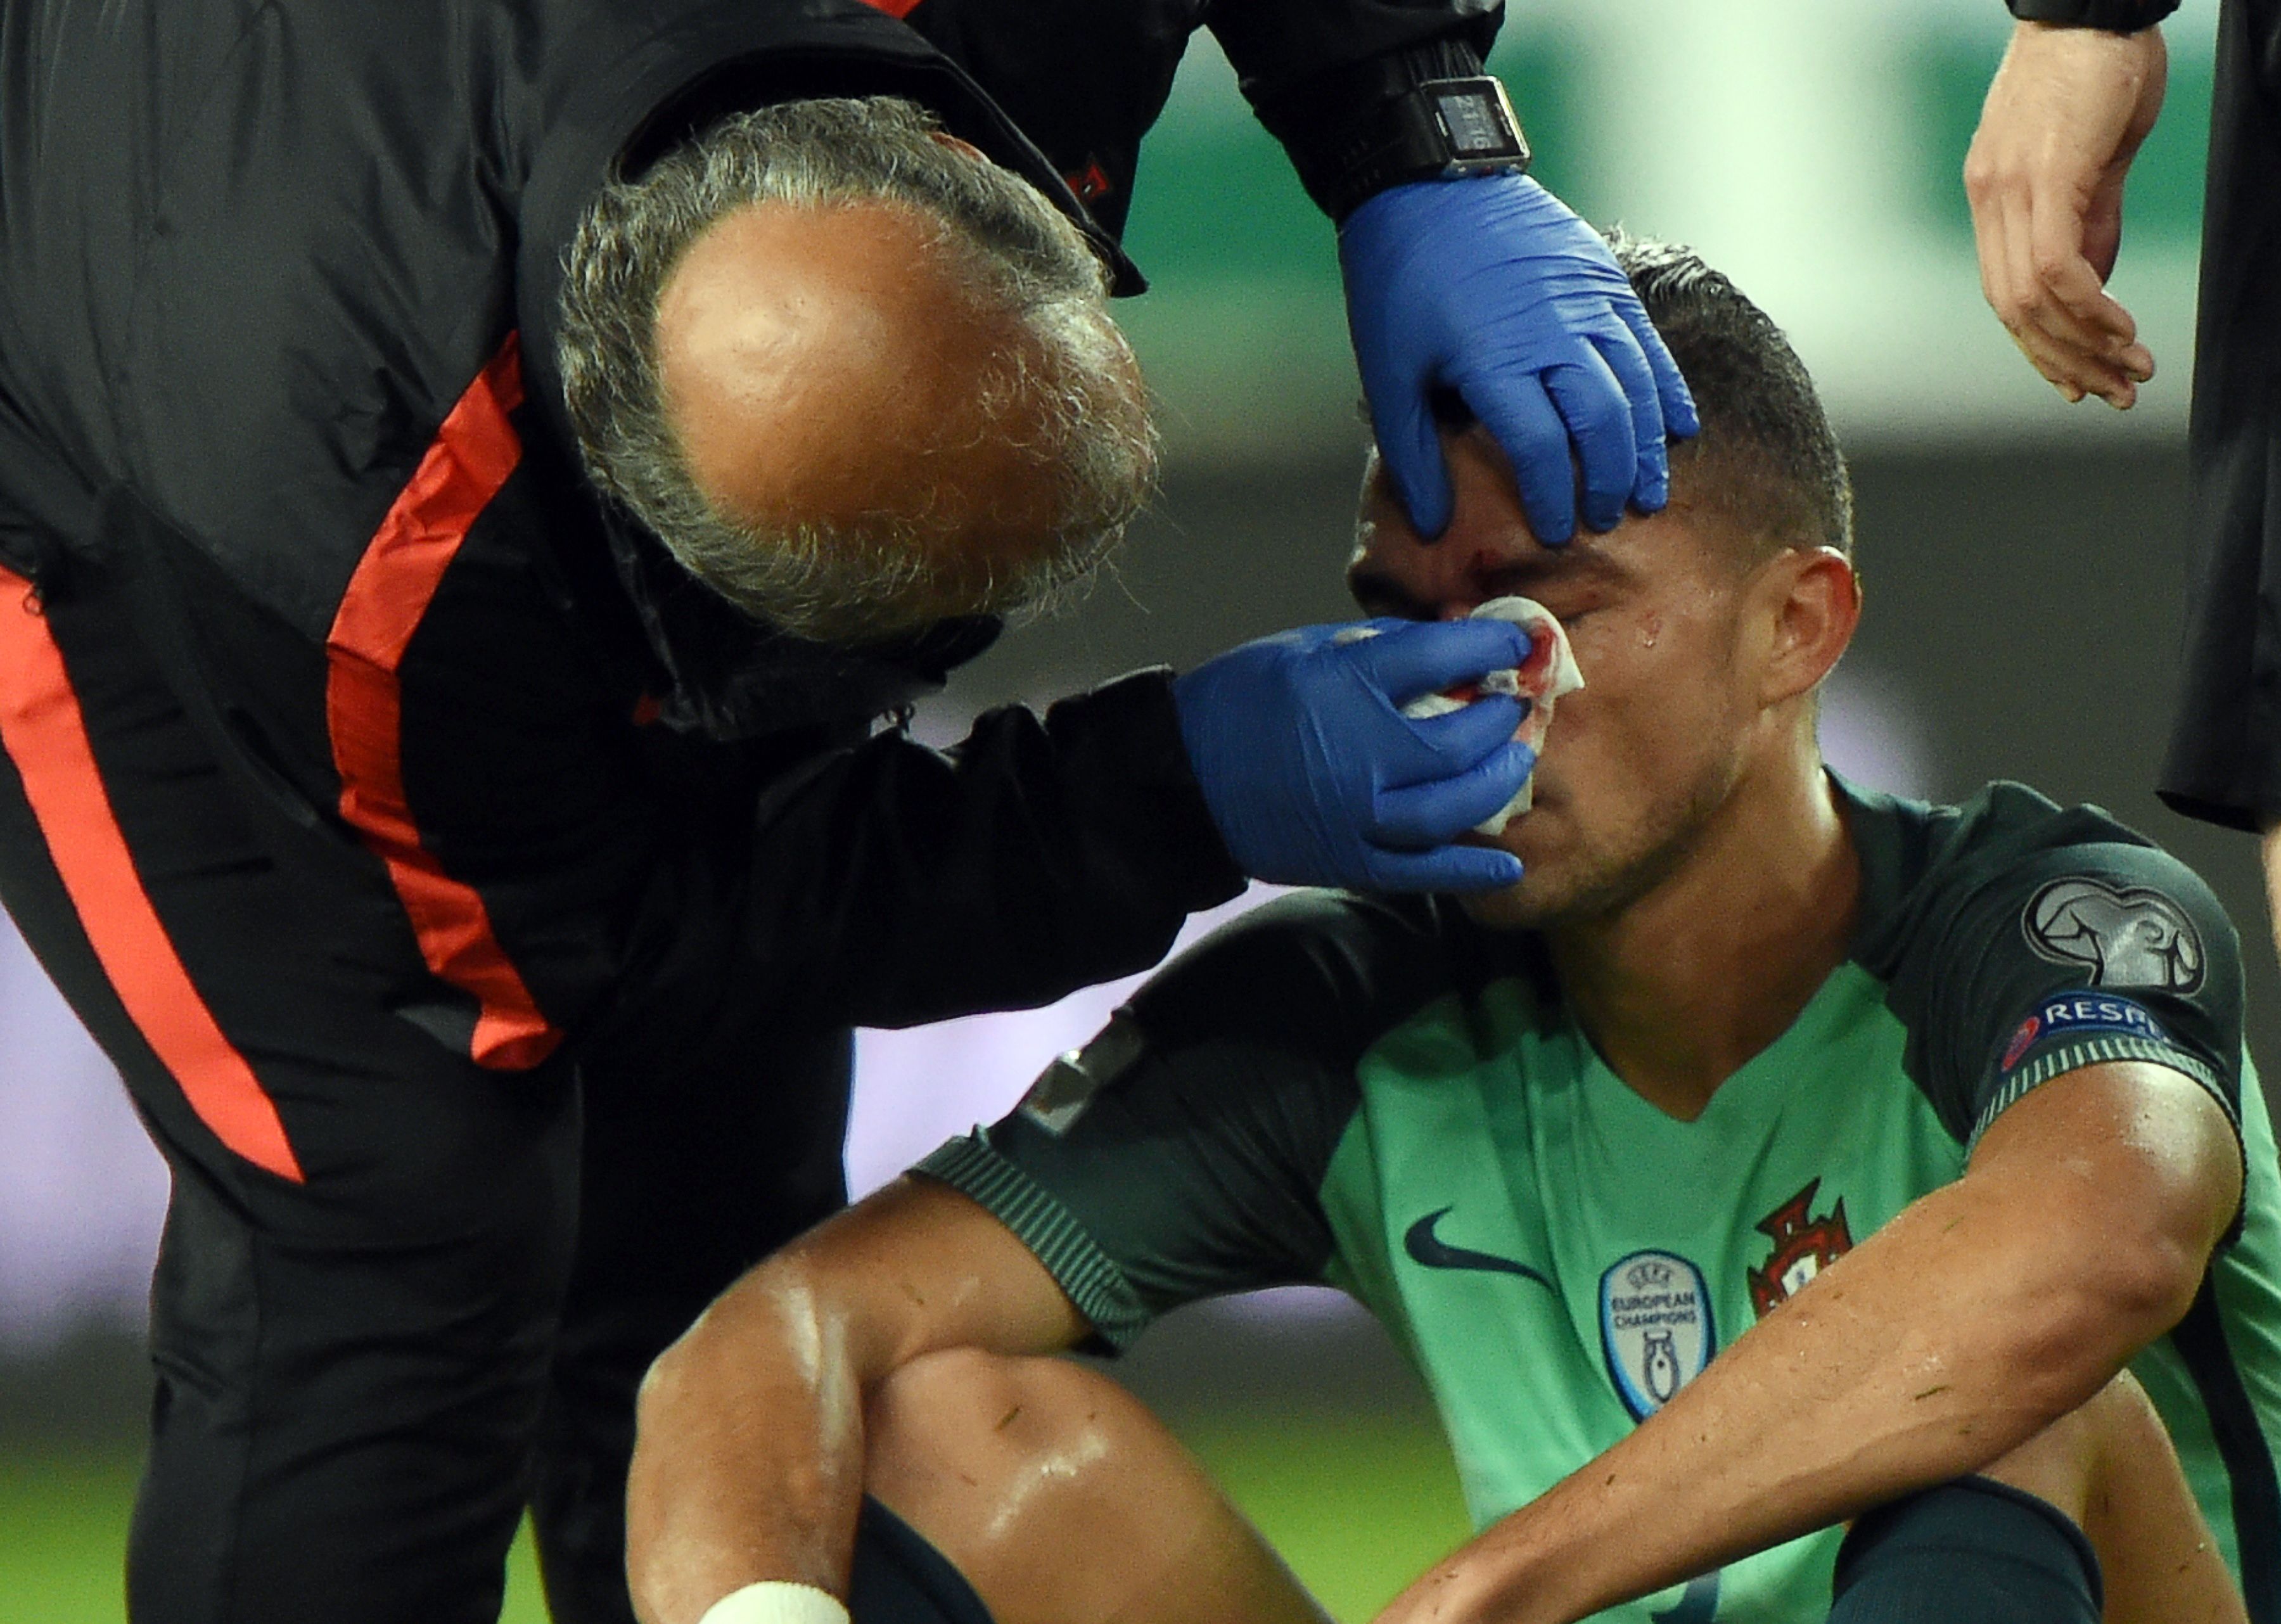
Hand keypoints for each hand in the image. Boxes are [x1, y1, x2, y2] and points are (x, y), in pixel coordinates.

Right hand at [1173, 618, 1535, 892]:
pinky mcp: (1350, 860)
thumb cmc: (1240, 700)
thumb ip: (1378, 648)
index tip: (1518, 640)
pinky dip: (1471, 868)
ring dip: (1497, 780)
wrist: (1178, 779)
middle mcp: (1362, 751)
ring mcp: (1359, 813)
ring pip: (1454, 804)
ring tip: (1514, 760)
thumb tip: (1449, 641)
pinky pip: (1423, 870)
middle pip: (1461, 735)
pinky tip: (1509, 862)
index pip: (1443, 654)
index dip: (1492, 643)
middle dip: (1500, 716)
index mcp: (1345, 683)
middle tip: (1514, 704)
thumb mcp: (1304, 647)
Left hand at [1340, 173, 1697, 543]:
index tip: (1553, 533)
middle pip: (1601, 420)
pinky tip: (1679, 429)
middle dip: (1609, 480)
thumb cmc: (1399, 282)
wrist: (1428, 182)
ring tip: (1649, 494)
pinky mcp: (1604, 278)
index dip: (1550, 497)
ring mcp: (1587, 300)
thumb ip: (1413, 455)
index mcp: (1493, 357)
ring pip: (1636, 385)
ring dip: (1646, 446)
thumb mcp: (1387, 373)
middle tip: (1607, 522)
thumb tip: (1432, 528)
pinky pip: (1649, 345)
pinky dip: (1668, 390)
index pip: (1539, 446)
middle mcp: (1552, 330)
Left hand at [1964, 20, 2165, 406]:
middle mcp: (1990, 198)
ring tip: (2128, 369)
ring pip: (2030, 298)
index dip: (2040, 346)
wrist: (2094, 5)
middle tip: (2112, 390)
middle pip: (2012, 310)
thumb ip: (2088, 223)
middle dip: (2065, 360)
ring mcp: (2008, 188)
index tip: (2077, 379)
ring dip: (2083, 343)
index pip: (2005, 293)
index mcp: (1994, 197)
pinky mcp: (2040, 176)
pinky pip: (2052, 264)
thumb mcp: (2093, 158)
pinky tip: (2119, 328)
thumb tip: (2093, 284)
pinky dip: (2086, 306)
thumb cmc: (2097, 69)